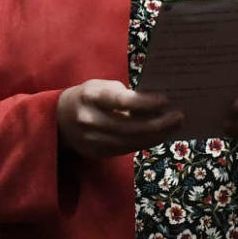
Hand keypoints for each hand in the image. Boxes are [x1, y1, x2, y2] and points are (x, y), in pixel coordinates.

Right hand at [57, 79, 182, 157]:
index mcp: (90, 96)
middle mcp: (89, 119)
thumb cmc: (88, 97)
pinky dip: (145, 142)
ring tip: (174, 126)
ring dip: (156, 135)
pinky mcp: (97, 152)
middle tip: (178, 116)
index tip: (165, 100)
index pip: (121, 101)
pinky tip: (159, 135)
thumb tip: (155, 103)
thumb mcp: (100, 86)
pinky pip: (126, 149)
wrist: (58, 119)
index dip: (145, 102)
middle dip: (158, 123)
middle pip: (129, 126)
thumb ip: (122, 94)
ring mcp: (92, 140)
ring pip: (131, 141)